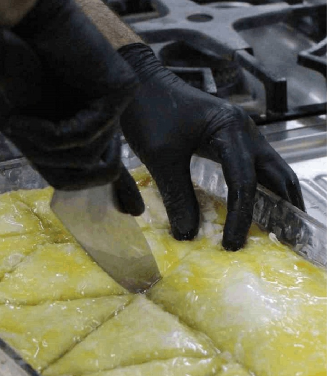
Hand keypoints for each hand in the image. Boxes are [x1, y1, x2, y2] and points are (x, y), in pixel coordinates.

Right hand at [0, 1, 142, 213]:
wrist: (20, 24)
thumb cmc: (16, 70)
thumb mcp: (32, 126)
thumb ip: (57, 156)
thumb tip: (92, 186)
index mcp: (97, 123)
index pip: (114, 167)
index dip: (121, 191)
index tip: (132, 214)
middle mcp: (113, 116)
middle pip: (101, 170)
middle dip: (55, 163)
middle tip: (19, 134)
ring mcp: (119, 102)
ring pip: (91, 155)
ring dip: (44, 147)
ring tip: (15, 122)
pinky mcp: (119, 90)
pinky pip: (85, 133)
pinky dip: (48, 134)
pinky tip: (20, 121)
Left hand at [117, 43, 304, 250]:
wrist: (141, 79)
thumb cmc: (149, 110)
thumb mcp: (160, 157)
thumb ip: (178, 196)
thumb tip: (188, 234)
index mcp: (230, 130)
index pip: (244, 182)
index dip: (241, 216)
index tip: (232, 244)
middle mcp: (246, 130)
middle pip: (280, 172)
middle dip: (288, 205)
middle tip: (292, 237)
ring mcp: (244, 132)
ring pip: (274, 169)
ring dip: (281, 197)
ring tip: (284, 227)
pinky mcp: (236, 137)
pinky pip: (259, 166)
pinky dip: (265, 188)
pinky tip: (262, 207)